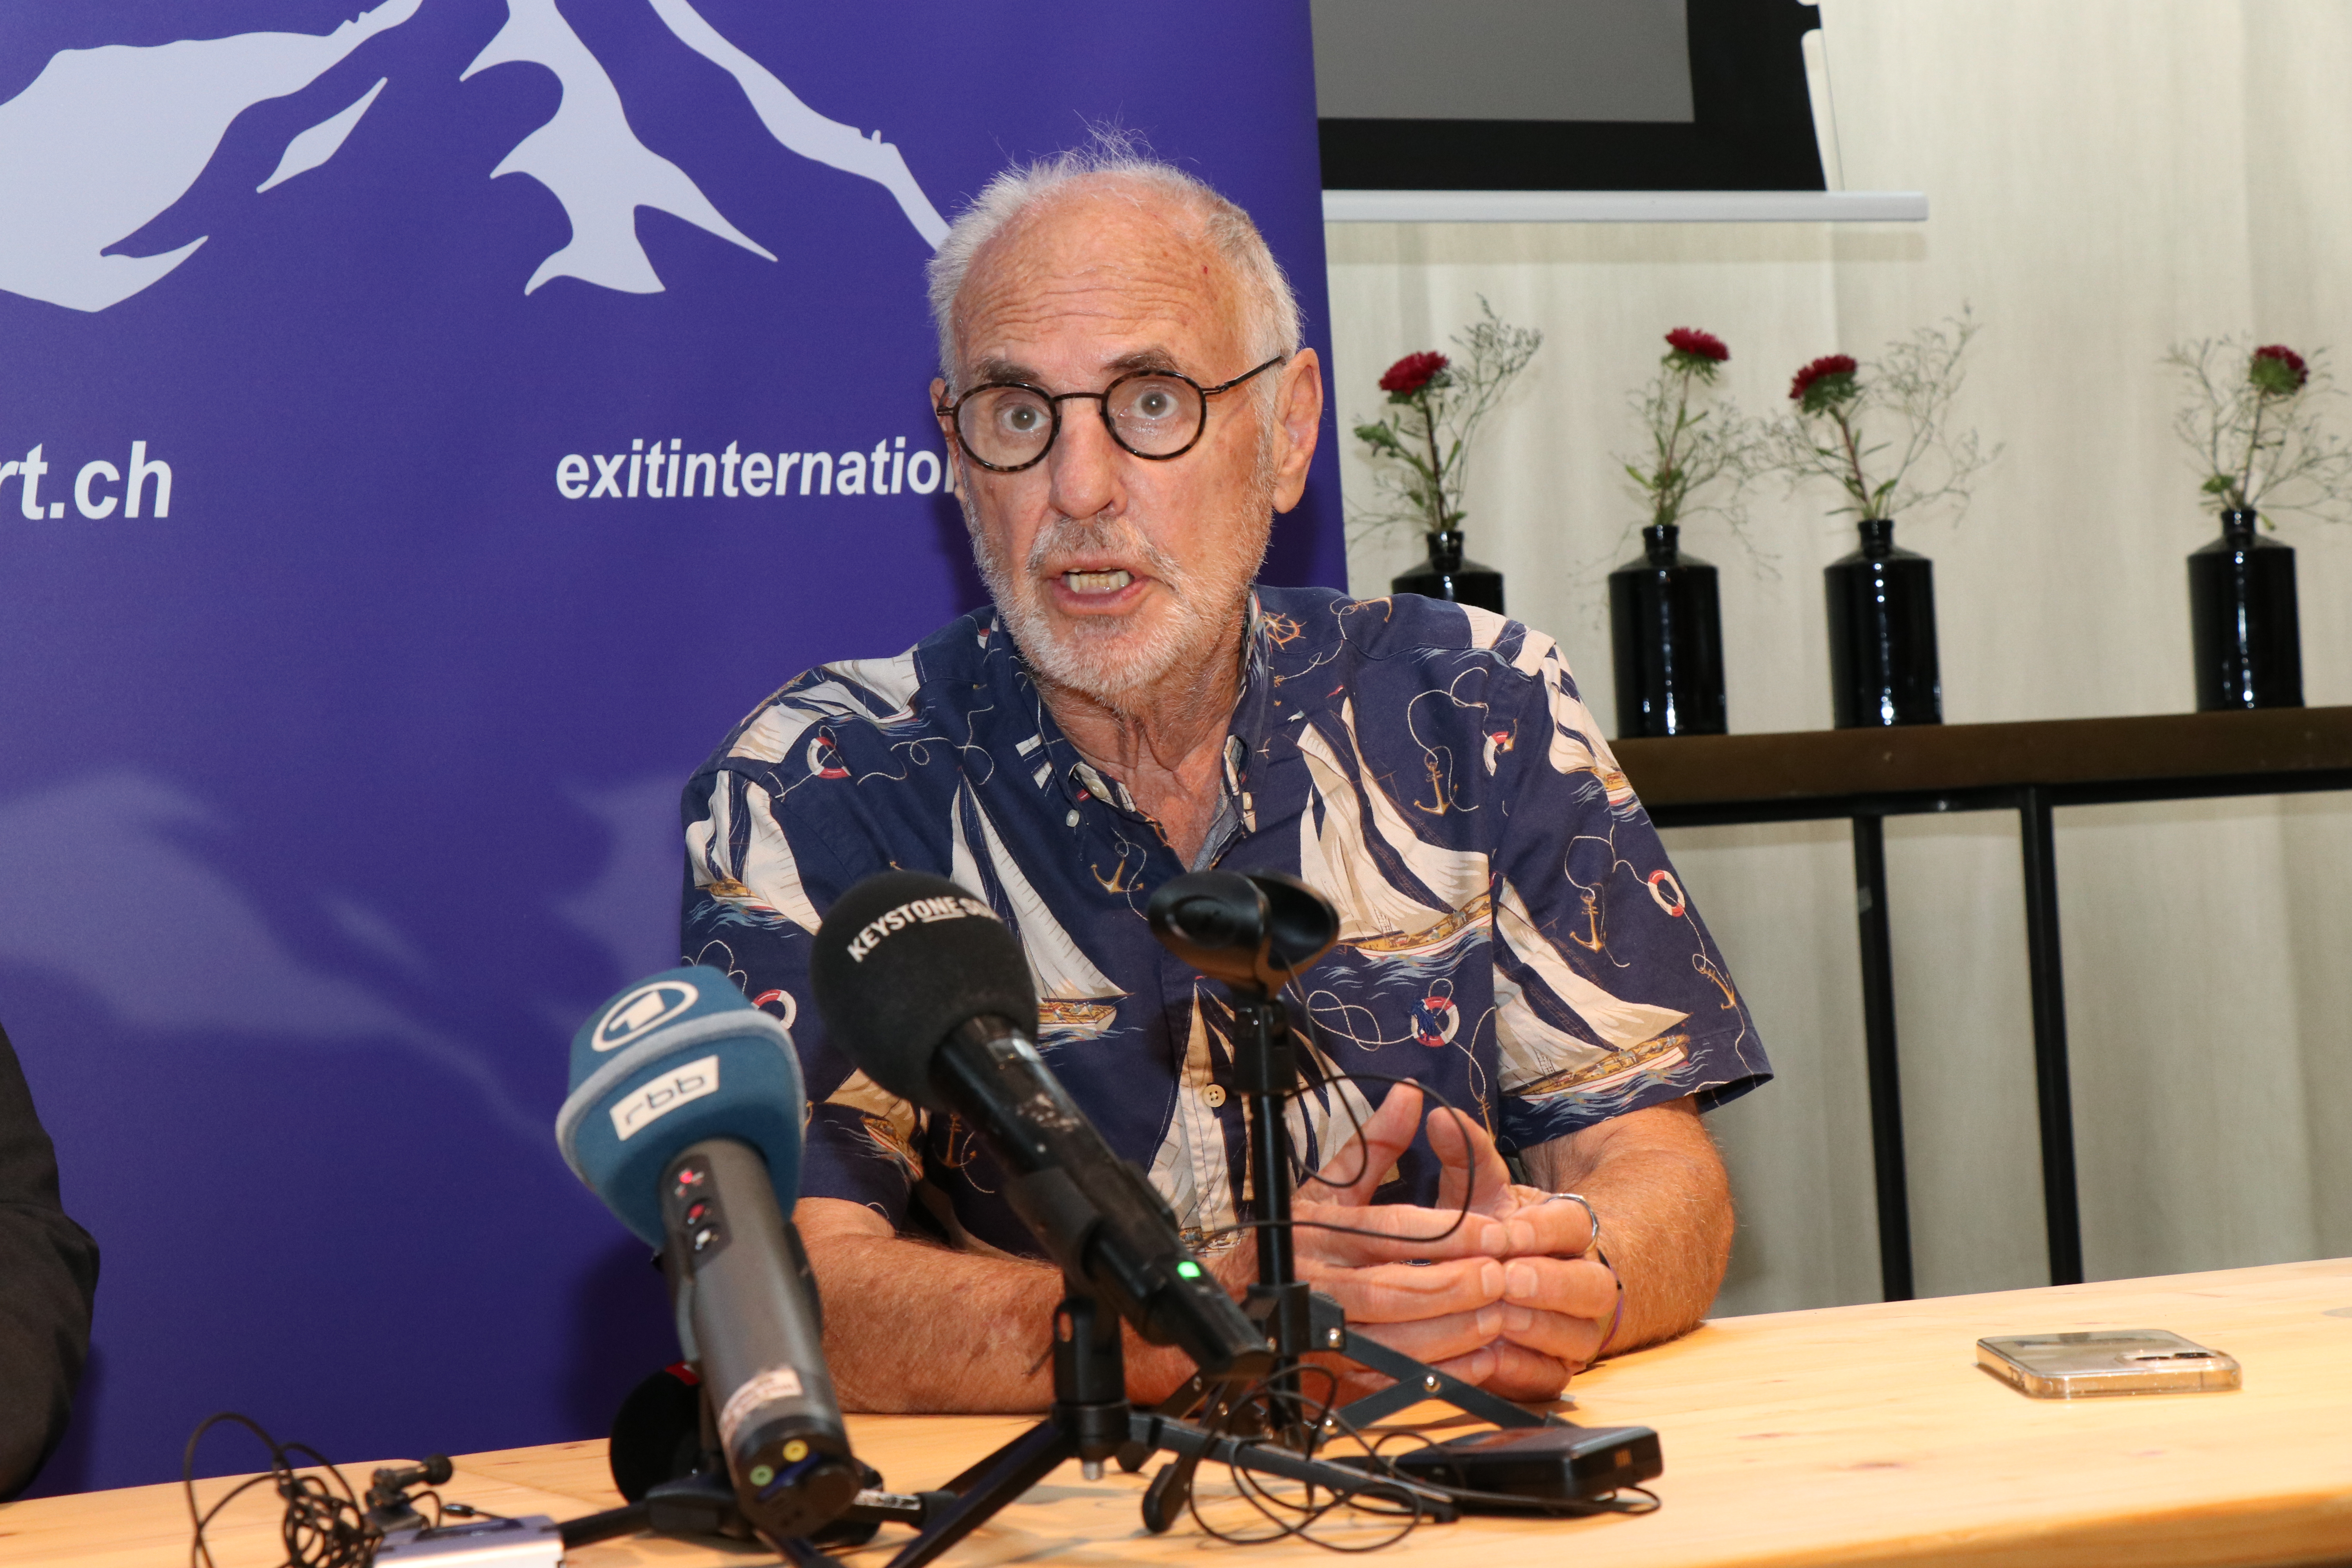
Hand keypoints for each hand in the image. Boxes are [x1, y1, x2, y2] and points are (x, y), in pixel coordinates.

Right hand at [1287, 1086, 1576, 1400]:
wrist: (1235, 1303)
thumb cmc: (1293, 1240)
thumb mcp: (1328, 1188)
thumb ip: (1374, 1145)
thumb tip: (1410, 1095)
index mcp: (1320, 1233)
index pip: (1390, 1233)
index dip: (1447, 1235)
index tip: (1495, 1233)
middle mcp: (1319, 1285)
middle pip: (1394, 1290)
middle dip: (1456, 1285)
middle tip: (1503, 1276)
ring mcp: (1325, 1336)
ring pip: (1396, 1340)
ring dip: (1455, 1330)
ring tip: (1498, 1311)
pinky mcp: (1337, 1375)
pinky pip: (1396, 1379)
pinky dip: (1441, 1370)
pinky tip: (1478, 1354)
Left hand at [1423, 1107, 1620, 1377]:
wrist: (1524, 1287)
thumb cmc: (1499, 1234)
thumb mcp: (1483, 1194)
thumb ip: (1466, 1157)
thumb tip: (1437, 1115)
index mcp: (1572, 1234)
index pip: (1574, 1226)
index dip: (1542, 1230)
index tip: (1505, 1232)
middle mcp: (1586, 1283)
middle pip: (1593, 1286)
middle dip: (1551, 1283)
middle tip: (1508, 1279)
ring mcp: (1577, 1332)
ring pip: (1578, 1336)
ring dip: (1537, 1327)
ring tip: (1498, 1317)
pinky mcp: (1557, 1372)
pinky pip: (1552, 1379)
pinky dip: (1523, 1370)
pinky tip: (1491, 1357)